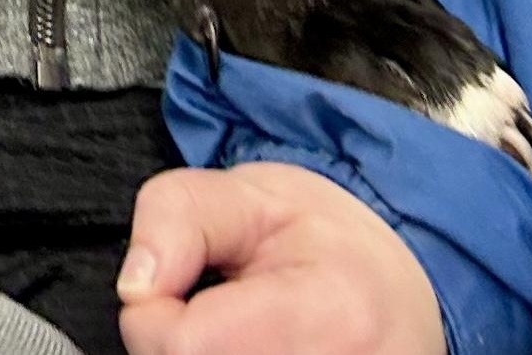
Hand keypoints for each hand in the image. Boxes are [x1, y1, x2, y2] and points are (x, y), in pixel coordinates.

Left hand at [118, 163, 442, 354]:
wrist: (396, 295)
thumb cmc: (322, 241)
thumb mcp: (246, 193)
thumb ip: (177, 216)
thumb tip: (135, 287)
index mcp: (331, 312)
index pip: (185, 346)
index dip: (153, 313)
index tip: (175, 287)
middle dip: (178, 346)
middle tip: (212, 311)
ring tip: (234, 335)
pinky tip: (246, 354)